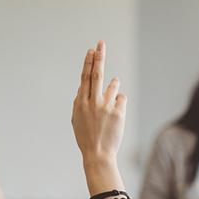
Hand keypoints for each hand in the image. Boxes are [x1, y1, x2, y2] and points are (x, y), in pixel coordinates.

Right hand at [72, 41, 126, 168]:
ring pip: (113, 85)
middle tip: (101, 43)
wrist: (97, 154)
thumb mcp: (77, 119)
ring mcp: (105, 107)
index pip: (85, 78)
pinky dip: (119, 102)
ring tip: (109, 100)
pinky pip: (121, 98)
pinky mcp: (118, 112)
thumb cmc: (86, 137)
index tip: (91, 51)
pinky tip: (115, 114)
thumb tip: (83, 87)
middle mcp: (92, 102)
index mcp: (80, 103)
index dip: (88, 63)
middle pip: (97, 74)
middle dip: (99, 57)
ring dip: (114, 85)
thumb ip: (80, 102)